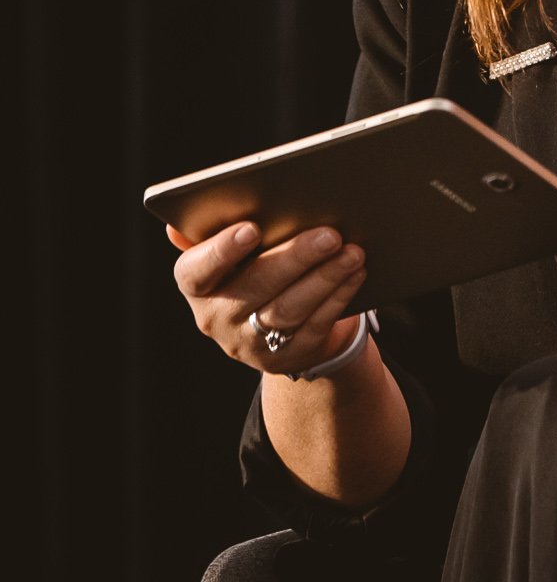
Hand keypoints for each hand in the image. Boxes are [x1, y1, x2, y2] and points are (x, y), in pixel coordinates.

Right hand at [168, 220, 368, 376]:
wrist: (272, 327)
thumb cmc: (250, 270)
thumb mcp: (228, 255)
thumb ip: (210, 233)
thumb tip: (175, 226)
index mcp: (197, 286)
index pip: (197, 271)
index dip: (221, 251)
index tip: (251, 228)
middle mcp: (217, 317)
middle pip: (257, 287)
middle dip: (296, 258)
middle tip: (330, 234)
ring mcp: (251, 342)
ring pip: (290, 309)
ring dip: (326, 278)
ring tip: (353, 252)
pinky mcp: (286, 356)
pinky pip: (315, 325)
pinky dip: (339, 297)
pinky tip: (356, 274)